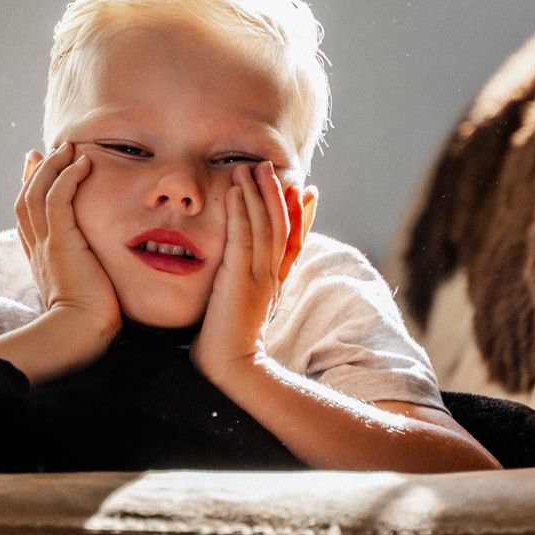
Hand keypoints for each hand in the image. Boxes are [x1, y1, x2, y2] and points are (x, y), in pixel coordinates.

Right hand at [16, 141, 120, 345]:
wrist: (81, 334)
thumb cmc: (90, 322)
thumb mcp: (86, 291)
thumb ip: (88, 274)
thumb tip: (104, 272)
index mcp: (41, 260)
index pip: (28, 217)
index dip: (31, 189)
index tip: (37, 169)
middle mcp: (37, 249)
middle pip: (26, 199)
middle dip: (37, 171)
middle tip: (50, 149)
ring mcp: (46, 244)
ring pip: (37, 193)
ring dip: (52, 166)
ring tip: (69, 148)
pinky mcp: (60, 242)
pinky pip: (57, 199)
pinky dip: (67, 177)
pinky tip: (82, 162)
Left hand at [193, 160, 290, 381]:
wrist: (232, 367)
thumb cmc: (228, 343)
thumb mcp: (245, 309)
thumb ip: (247, 289)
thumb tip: (240, 276)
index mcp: (276, 282)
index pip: (295, 241)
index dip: (302, 215)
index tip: (306, 191)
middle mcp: (272, 275)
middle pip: (282, 225)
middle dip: (277, 193)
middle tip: (272, 166)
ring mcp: (259, 276)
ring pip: (266, 226)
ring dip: (259, 194)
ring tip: (252, 167)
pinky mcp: (241, 279)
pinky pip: (242, 238)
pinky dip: (241, 212)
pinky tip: (236, 192)